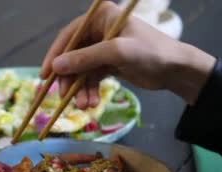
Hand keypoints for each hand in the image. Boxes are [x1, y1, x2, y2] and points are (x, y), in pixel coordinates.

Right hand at [40, 1, 215, 106]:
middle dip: (70, 79)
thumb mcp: (116, 53)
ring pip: (80, 70)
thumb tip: (55, 67)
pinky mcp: (108, 63)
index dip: (54, 56)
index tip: (45, 76)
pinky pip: (90, 78)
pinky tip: (91, 102)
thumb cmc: (150, 52)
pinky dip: (89, 90)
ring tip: (84, 105)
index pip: (68, 36)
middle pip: (72, 55)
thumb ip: (84, 59)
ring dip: (80, 89)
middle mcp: (99, 30)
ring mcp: (103, 48)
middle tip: (65, 97)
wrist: (176, 69)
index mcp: (100, 17)